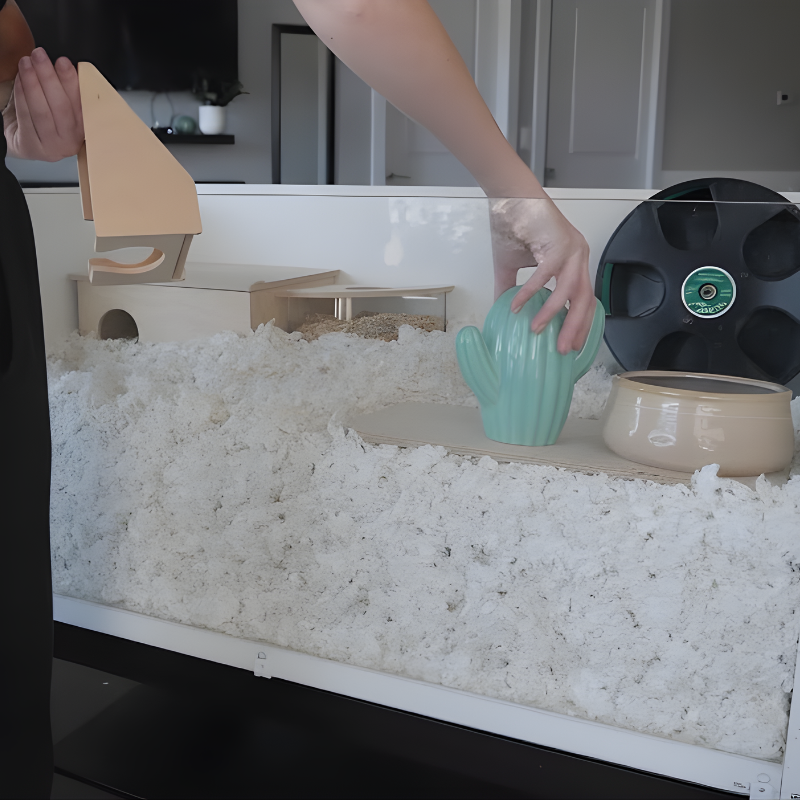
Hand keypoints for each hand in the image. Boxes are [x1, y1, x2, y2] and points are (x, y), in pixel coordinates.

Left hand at [4, 47, 83, 161]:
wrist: (30, 143)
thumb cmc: (49, 122)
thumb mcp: (65, 109)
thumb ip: (68, 92)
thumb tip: (65, 66)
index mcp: (84, 130)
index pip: (80, 104)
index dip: (72, 82)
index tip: (63, 62)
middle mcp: (71, 142)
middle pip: (61, 107)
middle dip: (49, 77)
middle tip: (39, 55)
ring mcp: (52, 147)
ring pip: (42, 111)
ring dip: (32, 82)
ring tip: (26, 62)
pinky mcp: (32, 147)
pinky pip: (26, 117)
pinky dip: (21, 95)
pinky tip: (20, 79)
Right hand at [490, 197, 594, 354]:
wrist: (510, 196)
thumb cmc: (514, 225)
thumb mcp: (511, 266)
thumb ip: (511, 289)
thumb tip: (503, 312)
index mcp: (573, 261)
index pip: (584, 298)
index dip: (580, 323)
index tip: (573, 343)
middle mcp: (578, 256)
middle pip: (585, 299)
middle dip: (576, 327)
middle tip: (565, 349)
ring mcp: (571, 249)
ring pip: (570, 291)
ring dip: (555, 315)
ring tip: (538, 331)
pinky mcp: (557, 243)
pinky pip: (545, 276)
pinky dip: (531, 293)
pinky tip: (519, 306)